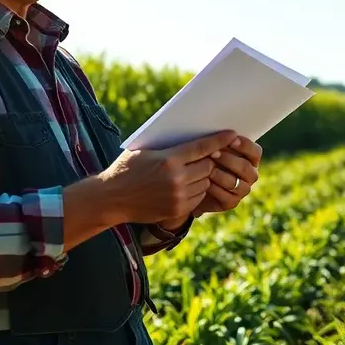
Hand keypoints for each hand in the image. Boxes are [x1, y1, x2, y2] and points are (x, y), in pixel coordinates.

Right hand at [97, 130, 238, 224]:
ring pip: (205, 182)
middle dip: (208, 159)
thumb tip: (192, 137)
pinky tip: (186, 185)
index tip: (232, 134)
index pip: (202, 147)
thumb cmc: (126, 168)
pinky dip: (197, 190)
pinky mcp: (177, 209)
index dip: (219, 140)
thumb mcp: (145, 150)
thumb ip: (169, 146)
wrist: (112, 198)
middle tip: (205, 155)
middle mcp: (176, 178)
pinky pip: (198, 197)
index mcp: (168, 159)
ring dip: (203, 176)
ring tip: (192, 171)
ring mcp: (178, 196)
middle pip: (208, 165)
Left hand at [193, 136, 261, 215]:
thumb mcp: (212, 148)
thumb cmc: (205, 159)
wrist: (193, 183)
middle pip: (245, 167)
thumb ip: (219, 141)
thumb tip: (220, 133)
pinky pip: (227, 196)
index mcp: (251, 158)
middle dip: (229, 160)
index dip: (245, 146)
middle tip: (213, 153)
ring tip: (207, 168)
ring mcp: (243, 189)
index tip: (231, 140)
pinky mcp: (232, 202)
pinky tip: (205, 182)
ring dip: (220, 174)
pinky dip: (216, 188)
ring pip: (236, 182)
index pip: (255, 152)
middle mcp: (250, 174)